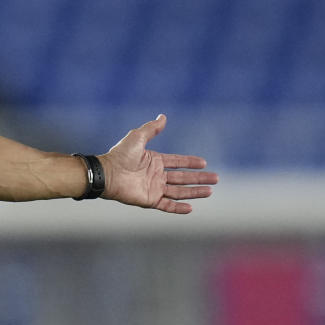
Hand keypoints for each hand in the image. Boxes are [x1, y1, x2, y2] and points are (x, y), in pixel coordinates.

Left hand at [100, 114, 217, 213]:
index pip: (177, 162)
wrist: (108, 173)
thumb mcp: (137, 137)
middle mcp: (156, 175)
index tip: (204, 163)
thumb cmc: (120, 155)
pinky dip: (178, 208)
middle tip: (216, 179)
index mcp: (154, 161)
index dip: (190, 162)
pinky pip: (167, 205)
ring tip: (209, 192)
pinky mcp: (149, 200)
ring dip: (194, 192)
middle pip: (182, 178)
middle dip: (199, 178)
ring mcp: (153, 188)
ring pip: (179, 191)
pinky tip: (191, 208)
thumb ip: (151, 129)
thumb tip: (163, 116)